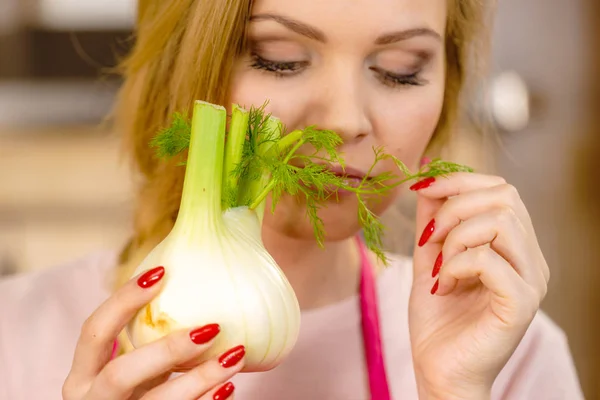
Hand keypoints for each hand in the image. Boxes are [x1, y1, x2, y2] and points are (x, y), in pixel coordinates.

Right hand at [62, 266, 242, 399]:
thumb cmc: (136, 396)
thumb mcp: (135, 370)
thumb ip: (150, 343)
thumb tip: (202, 290)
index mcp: (82, 376)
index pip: (94, 331)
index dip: (123, 300)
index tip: (161, 272)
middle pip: (120, 374)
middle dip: (167, 350)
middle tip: (212, 328)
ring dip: (199, 379)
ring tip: (234, 356)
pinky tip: (228, 387)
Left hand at [407, 173, 548, 399]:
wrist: (439, 370)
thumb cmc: (438, 319)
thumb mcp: (429, 258)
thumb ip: (433, 221)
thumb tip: (428, 178)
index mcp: (514, 247)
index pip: (501, 189)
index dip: (459, 181)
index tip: (421, 189)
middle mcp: (531, 260)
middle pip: (504, 197)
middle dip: (454, 207)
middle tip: (428, 239)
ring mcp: (531, 282)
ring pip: (500, 222)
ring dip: (455, 239)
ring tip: (438, 269)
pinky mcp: (521, 304)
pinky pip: (490, 259)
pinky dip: (456, 265)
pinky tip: (443, 286)